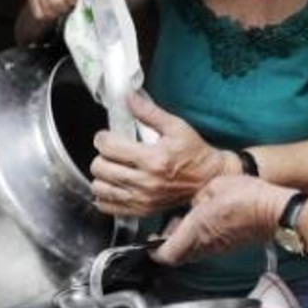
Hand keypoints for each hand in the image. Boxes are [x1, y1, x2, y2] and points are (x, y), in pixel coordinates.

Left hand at [90, 92, 229, 215]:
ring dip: (101, 176)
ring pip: (100, 187)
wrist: (208, 179)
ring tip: (113, 167)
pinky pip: (107, 206)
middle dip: (101, 155)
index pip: (109, 147)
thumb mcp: (175, 126)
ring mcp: (143, 199)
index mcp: (153, 158)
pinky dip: (104, 195)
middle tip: (111, 151)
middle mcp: (146, 181)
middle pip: (100, 167)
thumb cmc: (194, 153)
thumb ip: (149, 111)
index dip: (102, 138)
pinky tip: (114, 185)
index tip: (106, 136)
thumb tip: (129, 97)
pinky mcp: (142, 210)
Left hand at [153, 177, 295, 265]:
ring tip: (184, 226)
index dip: (152, 251)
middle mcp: (205, 244)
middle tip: (164, 232)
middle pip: (177, 257)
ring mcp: (218, 248)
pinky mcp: (229, 246)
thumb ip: (196, 198)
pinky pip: (206, 248)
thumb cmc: (248, 197)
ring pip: (191, 254)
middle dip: (166, 248)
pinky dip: (199, 241)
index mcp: (195, 229)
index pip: (165, 253)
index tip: (148, 243)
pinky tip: (205, 223)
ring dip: (183, 244)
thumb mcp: (212, 187)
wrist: (274, 210)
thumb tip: (192, 204)